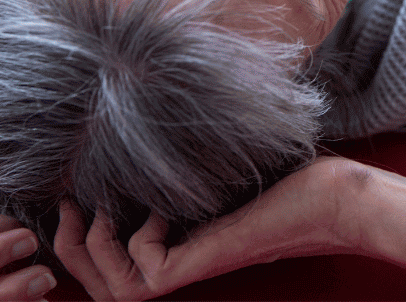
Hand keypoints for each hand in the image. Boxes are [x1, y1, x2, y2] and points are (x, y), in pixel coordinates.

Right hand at [55, 156, 367, 300]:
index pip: (112, 268)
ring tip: (98, 211)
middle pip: (101, 291)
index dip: (80, 243)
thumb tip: (138, 120)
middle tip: (68, 208)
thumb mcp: (216, 162)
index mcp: (180, 246)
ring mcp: (195, 265)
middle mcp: (183, 263)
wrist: (337, 196)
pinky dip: (137, 240)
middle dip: (70, 251)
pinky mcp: (208, 261)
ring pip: (115, 294)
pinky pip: (147, 273)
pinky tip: (157, 211)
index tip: (74, 198)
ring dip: (91, 251)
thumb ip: (180, 158)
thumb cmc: (290, 176)